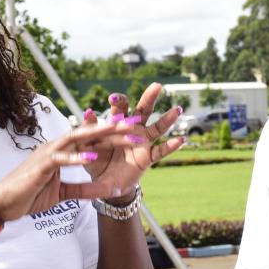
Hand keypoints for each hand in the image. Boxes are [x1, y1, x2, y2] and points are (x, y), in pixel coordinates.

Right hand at [0, 121, 132, 223]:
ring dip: (100, 134)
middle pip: (90, 134)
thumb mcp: (62, 194)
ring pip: (78, 139)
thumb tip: (103, 192)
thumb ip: (82, 190)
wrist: (3, 203)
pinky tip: (92, 155)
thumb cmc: (29, 195)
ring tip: (120, 130)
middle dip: (114, 128)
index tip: (134, 131)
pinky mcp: (41, 165)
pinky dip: (76, 157)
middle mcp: (57, 146)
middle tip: (136, 123)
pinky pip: (61, 159)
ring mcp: (48, 153)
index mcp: (62, 151)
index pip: (92, 140)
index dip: (113, 134)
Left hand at [78, 82, 184, 202]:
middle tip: (157, 86)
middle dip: (149, 98)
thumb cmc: (95, 160)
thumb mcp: (88, 145)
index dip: (118, 102)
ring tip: (178, 109)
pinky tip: (180, 139)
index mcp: (116, 124)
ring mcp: (142, 142)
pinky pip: (160, 151)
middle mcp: (132, 129)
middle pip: (143, 110)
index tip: (113, 98)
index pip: (119, 109)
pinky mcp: (147, 157)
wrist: (104, 181)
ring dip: (167, 119)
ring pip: (157, 128)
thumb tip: (88, 112)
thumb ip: (88, 129)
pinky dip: (170, 146)